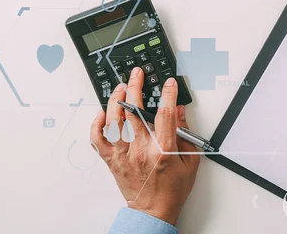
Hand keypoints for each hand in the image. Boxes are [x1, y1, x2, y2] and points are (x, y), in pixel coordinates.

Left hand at [90, 67, 199, 225]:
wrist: (153, 211)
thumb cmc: (171, 189)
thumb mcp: (190, 161)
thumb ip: (185, 134)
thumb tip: (180, 112)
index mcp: (163, 150)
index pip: (165, 114)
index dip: (167, 94)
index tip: (169, 83)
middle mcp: (141, 150)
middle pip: (135, 111)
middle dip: (136, 87)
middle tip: (138, 75)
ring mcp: (124, 155)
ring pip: (114, 122)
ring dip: (116, 101)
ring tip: (120, 87)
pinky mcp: (112, 160)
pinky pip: (98, 140)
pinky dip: (97, 125)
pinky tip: (102, 114)